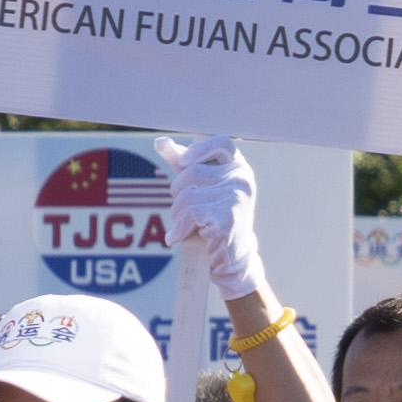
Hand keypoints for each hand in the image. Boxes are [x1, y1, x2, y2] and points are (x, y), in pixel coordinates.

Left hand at [167, 135, 266, 309]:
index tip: (182, 163)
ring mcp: (237, 198)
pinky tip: (177, 238)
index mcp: (239, 168)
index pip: (222, 143)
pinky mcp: (227, 217)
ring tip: (182, 227)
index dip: (199, 149)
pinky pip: (190, 214)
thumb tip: (159, 141)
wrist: (232, 259)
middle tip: (182, 211)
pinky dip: (179, 228)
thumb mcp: (200, 188)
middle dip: (177, 192)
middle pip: (192, 172)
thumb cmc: (214, 219)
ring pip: (187, 195)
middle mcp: (242, 180)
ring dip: (176, 214)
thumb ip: (183, 164)